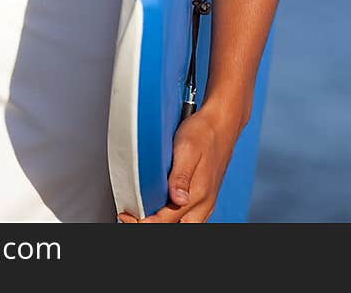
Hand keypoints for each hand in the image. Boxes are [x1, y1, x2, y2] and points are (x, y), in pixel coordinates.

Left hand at [115, 103, 239, 223]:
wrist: (223, 123)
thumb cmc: (203, 132)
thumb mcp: (187, 148)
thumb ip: (181, 176)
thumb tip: (177, 200)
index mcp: (198, 194)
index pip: (165, 222)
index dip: (143, 222)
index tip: (126, 215)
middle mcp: (203, 204)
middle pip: (175, 228)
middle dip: (153, 224)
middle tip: (132, 215)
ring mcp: (206, 203)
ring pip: (182, 225)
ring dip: (162, 221)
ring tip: (143, 211)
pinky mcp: (205, 198)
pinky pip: (187, 217)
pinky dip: (172, 216)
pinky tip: (160, 205)